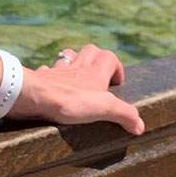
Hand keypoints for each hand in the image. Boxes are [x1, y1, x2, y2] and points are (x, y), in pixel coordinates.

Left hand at [5, 44, 145, 135]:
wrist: (35, 96)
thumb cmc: (70, 100)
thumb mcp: (104, 108)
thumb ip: (124, 114)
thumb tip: (140, 125)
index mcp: (94, 71)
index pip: (109, 57)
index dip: (116, 67)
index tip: (118, 84)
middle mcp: (77, 66)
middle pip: (90, 50)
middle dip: (96, 59)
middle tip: (99, 78)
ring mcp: (58, 71)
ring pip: (68, 56)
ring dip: (74, 62)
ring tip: (77, 78)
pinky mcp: (42, 79)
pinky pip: (47, 71)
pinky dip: (51, 75)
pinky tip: (52, 87)